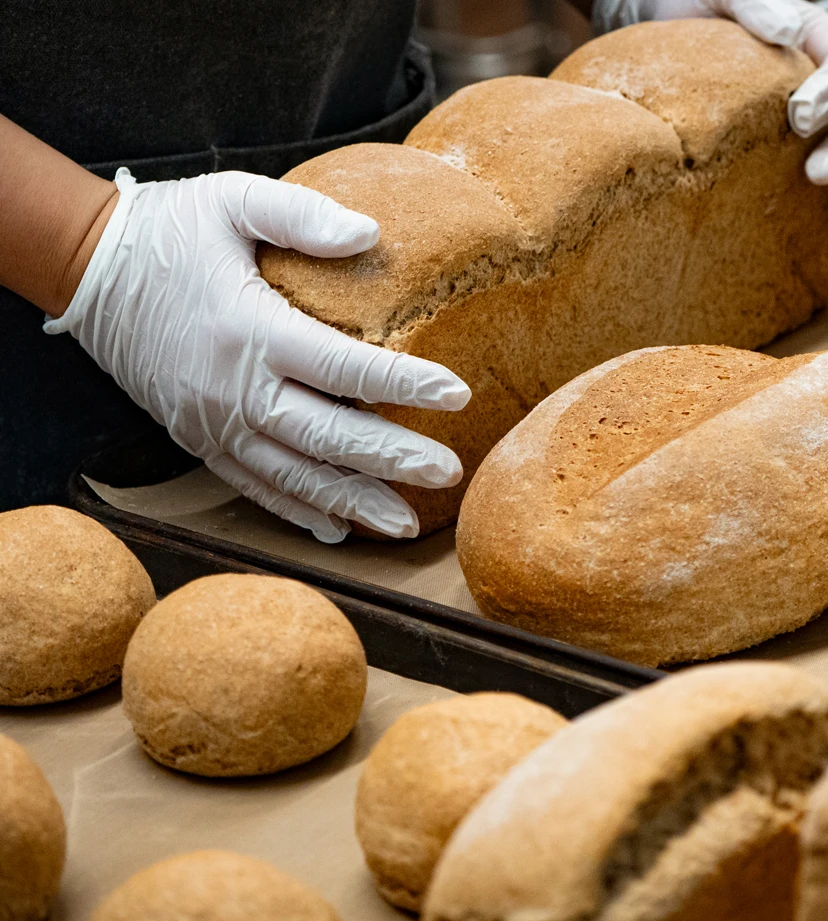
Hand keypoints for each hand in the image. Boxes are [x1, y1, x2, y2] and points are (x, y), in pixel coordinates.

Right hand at [44, 169, 470, 542]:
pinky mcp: (198, 439)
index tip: (457, 393)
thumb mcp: (230, 200)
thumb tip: (370, 235)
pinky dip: (295, 510)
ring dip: (351, 501)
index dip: (404, 381)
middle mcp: (234, 388)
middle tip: (447, 473)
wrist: (85, 271)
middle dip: (390, 457)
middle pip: (325, 435)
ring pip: (292, 475)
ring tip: (403, 523)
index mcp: (251, 329)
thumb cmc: (166, 231)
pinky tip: (335, 529)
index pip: (343, 365)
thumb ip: (300, 217)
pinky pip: (252, 485)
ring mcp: (214, 422)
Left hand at [592, 0, 827, 235]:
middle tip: (818, 173)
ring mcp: (813, 132)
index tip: (801, 115)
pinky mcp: (787, 167)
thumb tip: (788, 30)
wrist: (668, 40)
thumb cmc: (702, 15)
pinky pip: (824, 193)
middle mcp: (826, 91)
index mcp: (817, 46)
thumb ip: (755, 5)